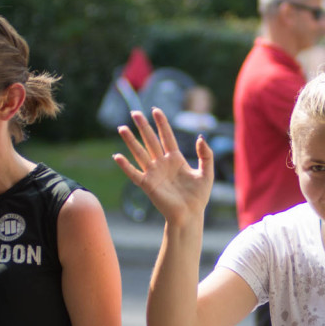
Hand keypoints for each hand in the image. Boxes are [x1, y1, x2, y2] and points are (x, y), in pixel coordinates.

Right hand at [113, 108, 213, 226]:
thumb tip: (201, 137)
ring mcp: (154, 173)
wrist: (190, 215)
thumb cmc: (198, 196)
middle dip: (143, 126)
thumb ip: (206, 155)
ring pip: (140, 153)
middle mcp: (162, 163)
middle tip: (135, 112)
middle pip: (151, 141)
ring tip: (122, 128)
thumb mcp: (206, 173)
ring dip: (131, 141)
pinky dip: (125, 166)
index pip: (167, 137)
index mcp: (175, 159)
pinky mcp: (148, 185)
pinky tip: (117, 156)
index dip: (162, 123)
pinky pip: (134, 174)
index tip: (155, 110)